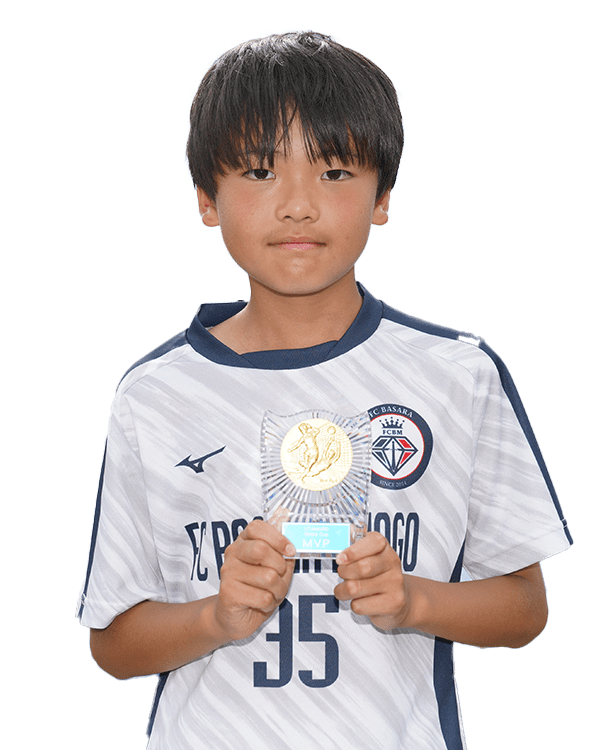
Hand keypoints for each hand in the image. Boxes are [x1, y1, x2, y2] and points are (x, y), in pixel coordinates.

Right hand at [214, 520, 295, 641]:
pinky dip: (269, 603)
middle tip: (279, 576)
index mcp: (244, 542)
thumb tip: (294, 547)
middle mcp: (233, 553)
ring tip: (271, 593)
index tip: (290, 550)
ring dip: (277, 589)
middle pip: (261, 549)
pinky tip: (261, 604)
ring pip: (268, 576)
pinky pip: (263, 597)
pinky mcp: (228, 592)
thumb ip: (282, 555)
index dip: (277, 538)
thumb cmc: (256, 590)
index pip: (257, 528)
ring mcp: (229, 572)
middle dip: (279, 566)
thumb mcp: (273, 568)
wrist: (233, 616)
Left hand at [334, 532, 410, 629]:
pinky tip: (362, 600)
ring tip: (346, 589)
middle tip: (343, 574)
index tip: (340, 558)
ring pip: (355, 588)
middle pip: (361, 568)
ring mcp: (395, 584)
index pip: (373, 542)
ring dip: (343, 590)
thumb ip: (354, 544)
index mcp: (384, 546)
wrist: (401, 598)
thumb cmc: (378, 574)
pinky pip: (359, 605)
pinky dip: (354, 604)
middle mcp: (393, 563)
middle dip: (344, 572)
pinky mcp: (393, 603)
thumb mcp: (369, 555)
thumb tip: (341, 535)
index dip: (353, 551)